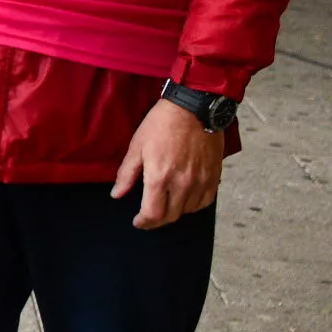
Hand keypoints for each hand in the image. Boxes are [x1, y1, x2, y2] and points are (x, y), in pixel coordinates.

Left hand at [111, 99, 224, 228]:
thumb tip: (117, 194)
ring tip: (165, 205)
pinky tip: (185, 198)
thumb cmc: (162, 124)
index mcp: (160, 177)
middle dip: (157, 220)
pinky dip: (193, 204)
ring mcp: (201, 181)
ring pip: (188, 211)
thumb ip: (127, 174)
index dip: (144, 222)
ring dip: (175, 212)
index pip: (153, 214)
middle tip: (149, 217)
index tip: (138, 222)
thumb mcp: (137, 146)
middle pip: (171, 216)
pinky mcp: (214, 176)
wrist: (194, 108)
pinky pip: (205, 201)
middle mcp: (182, 184)